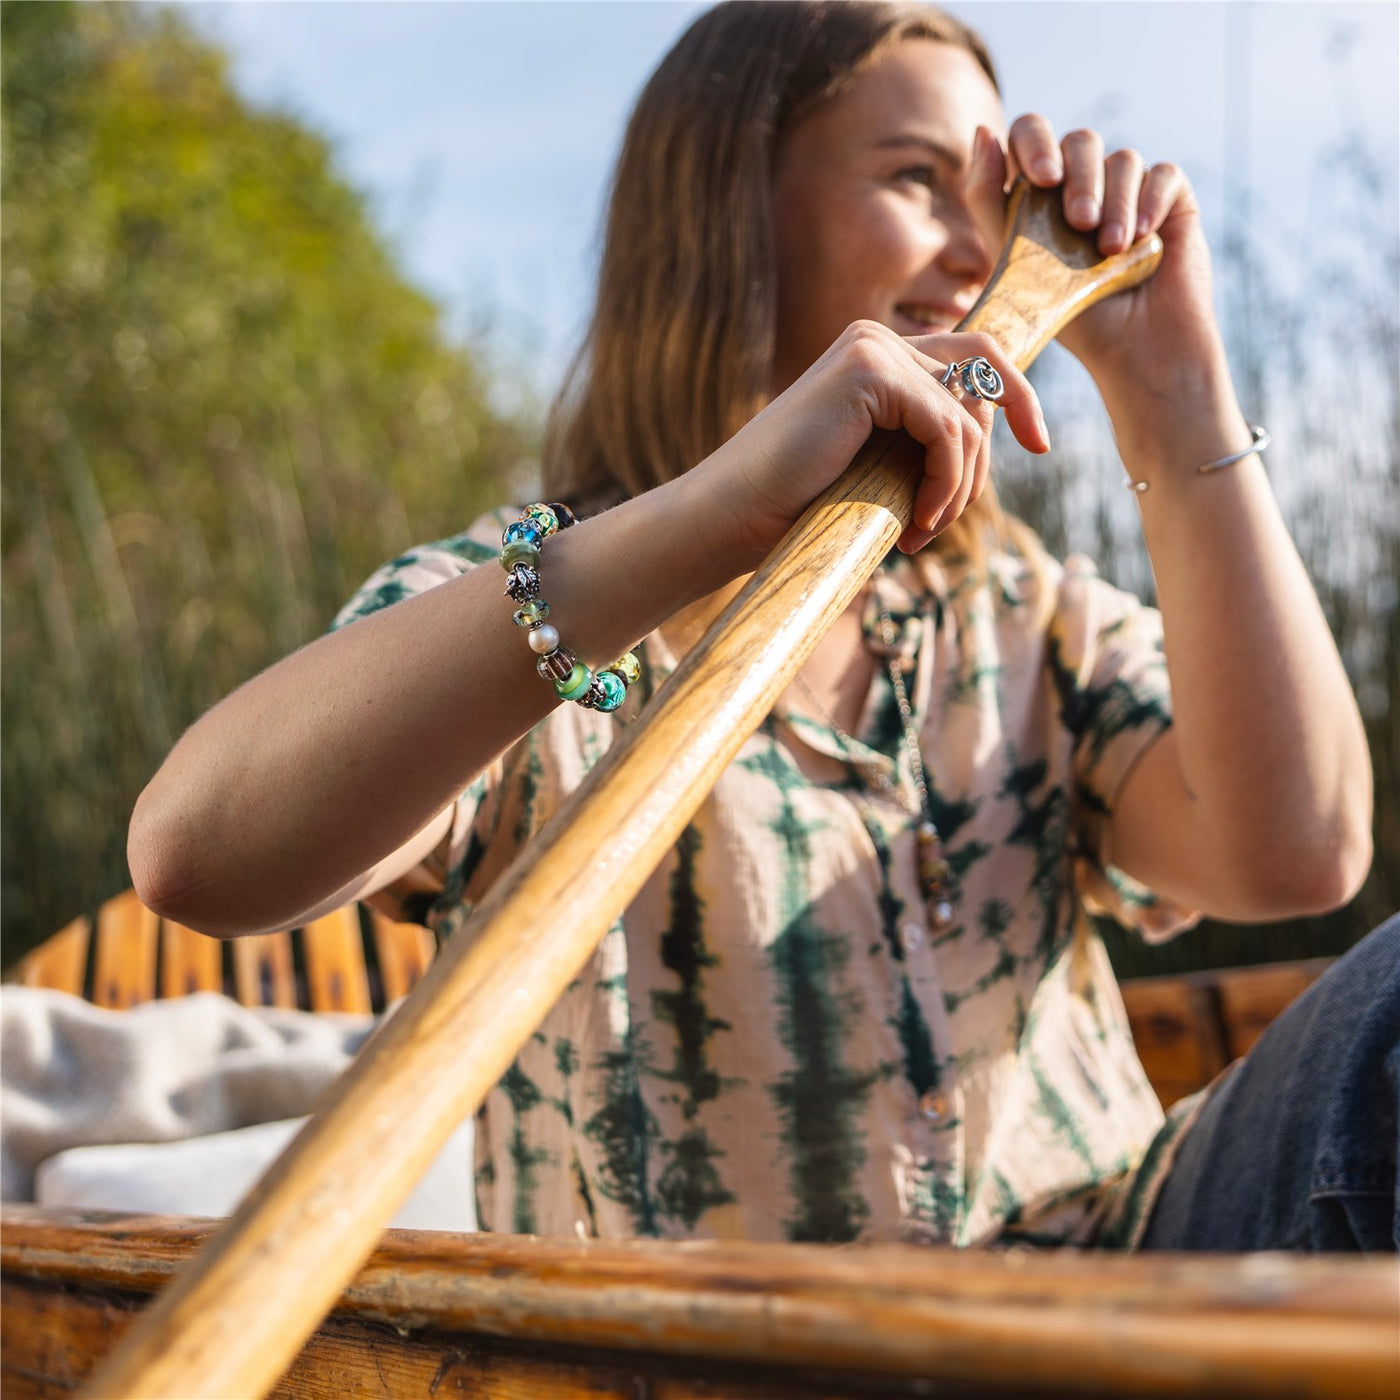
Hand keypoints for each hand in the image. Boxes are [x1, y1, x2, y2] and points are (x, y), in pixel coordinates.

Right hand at [699, 321, 1049, 563]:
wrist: (732, 515)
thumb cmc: (794, 504)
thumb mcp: (876, 465)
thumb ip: (921, 441)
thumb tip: (991, 438)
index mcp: (877, 354)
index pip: (976, 360)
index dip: (1017, 398)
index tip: (1039, 446)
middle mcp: (878, 339)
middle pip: (987, 373)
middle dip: (997, 444)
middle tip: (954, 514)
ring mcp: (874, 348)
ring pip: (969, 416)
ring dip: (959, 487)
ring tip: (921, 532)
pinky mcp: (869, 371)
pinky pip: (947, 428)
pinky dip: (945, 483)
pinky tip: (916, 524)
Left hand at [969, 117, 1230, 412]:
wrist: (1131, 353)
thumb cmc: (1067, 315)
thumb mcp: (1014, 262)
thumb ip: (988, 202)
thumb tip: (982, 131)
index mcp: (1042, 192)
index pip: (1030, 135)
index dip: (1034, 141)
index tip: (1041, 178)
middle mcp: (1085, 183)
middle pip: (1079, 141)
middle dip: (1078, 178)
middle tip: (1078, 223)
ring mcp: (1129, 188)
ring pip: (1121, 158)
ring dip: (1114, 202)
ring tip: (1109, 250)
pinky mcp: (1171, 199)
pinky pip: (1162, 174)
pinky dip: (1149, 203)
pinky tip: (1140, 241)